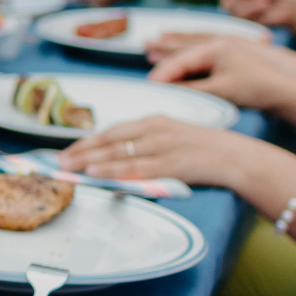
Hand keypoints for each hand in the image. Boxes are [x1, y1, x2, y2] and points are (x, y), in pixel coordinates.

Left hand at [58, 115, 260, 187]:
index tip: (68, 150)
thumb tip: (119, 157)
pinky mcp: (170, 164)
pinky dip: (112, 171)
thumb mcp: (173, 137)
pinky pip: (135, 169)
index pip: (112, 131)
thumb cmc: (205, 149)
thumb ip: (147, 144)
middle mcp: (154, 130)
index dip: (88, 141)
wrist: (237, 156)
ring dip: (89, 161)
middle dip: (81, 151)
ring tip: (67, 168)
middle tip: (58, 160)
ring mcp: (162, 147)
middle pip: (109, 140)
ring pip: (117, 154)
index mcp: (154, 121)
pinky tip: (95, 174)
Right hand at [146, 35, 295, 111]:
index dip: (164, 71)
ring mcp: (227, 47)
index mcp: (216, 48)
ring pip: (194, 47)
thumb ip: (191, 89)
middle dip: (164, 50)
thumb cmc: (256, 88)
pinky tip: (182, 50)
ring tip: (155, 44)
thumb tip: (167, 90)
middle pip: (185, 48)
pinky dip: (189, 53)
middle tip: (145, 51)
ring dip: (175, 48)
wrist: (287, 89)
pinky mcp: (232, 55)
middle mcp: (220, 43)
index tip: (150, 83)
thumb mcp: (220, 90)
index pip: (182, 60)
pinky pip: (204, 52)